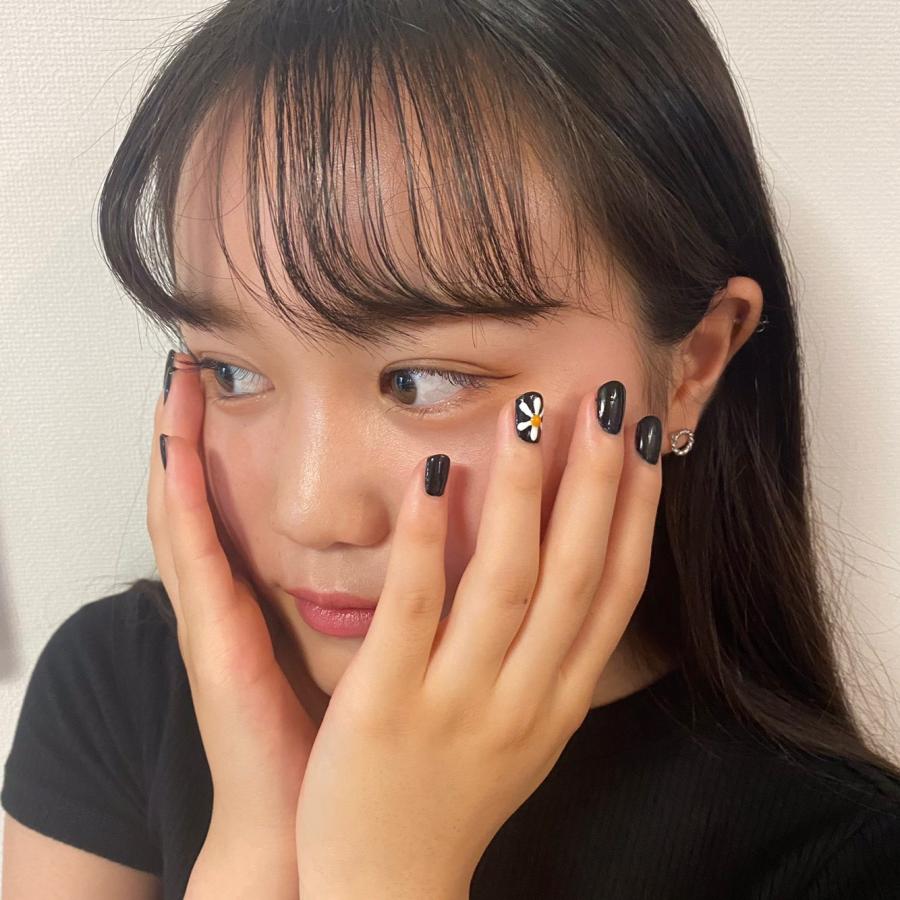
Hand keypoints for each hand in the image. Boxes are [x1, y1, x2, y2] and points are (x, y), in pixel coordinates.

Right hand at [149, 350, 317, 867]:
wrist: (302, 819)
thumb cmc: (334, 730)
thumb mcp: (347, 643)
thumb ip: (367, 590)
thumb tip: (423, 533)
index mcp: (258, 597)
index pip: (229, 504)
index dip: (219, 445)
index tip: (228, 384)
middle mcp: (226, 600)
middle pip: (195, 497)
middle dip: (185, 430)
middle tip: (186, 363)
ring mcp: (210, 620)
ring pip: (181, 516)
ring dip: (171, 448)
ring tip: (172, 384)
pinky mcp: (212, 643)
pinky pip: (191, 559)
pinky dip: (180, 502)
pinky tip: (177, 453)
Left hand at [294, 387, 662, 898]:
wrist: (385, 885)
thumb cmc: (455, 793)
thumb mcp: (524, 727)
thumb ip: (548, 653)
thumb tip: (568, 565)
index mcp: (561, 696)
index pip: (617, 591)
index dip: (638, 512)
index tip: (646, 444)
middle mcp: (525, 695)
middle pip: (578, 573)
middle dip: (598, 482)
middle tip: (608, 403)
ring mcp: (458, 700)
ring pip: (508, 581)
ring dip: (524, 493)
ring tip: (530, 418)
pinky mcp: (386, 703)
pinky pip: (415, 608)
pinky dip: (428, 538)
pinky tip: (434, 475)